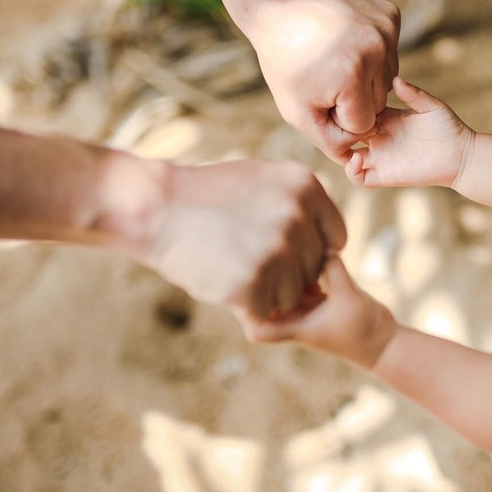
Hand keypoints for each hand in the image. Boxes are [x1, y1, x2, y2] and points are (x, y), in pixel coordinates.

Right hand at [134, 159, 344, 319]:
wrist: (156, 206)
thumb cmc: (210, 196)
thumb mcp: (265, 181)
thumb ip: (303, 207)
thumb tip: (334, 246)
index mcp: (307, 187)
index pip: (336, 239)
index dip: (311, 253)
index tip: (284, 253)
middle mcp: (297, 215)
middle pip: (314, 270)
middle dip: (287, 274)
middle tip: (247, 259)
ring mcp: (276, 249)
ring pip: (293, 294)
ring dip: (267, 292)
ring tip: (234, 267)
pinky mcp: (251, 281)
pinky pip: (264, 311)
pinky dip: (245, 306)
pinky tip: (223, 280)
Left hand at [235, 257, 397, 369]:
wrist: (384, 344)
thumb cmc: (363, 329)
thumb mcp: (348, 296)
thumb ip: (333, 269)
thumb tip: (319, 244)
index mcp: (296, 328)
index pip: (257, 329)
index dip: (246, 311)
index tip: (250, 285)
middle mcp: (298, 321)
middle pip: (266, 304)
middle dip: (264, 284)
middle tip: (266, 259)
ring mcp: (310, 313)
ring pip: (286, 292)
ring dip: (288, 276)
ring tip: (295, 257)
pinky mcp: (324, 305)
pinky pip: (306, 287)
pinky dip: (308, 275)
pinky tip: (318, 263)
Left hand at [238, 0, 400, 163]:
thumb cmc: (285, 59)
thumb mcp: (296, 110)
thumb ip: (328, 141)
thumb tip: (353, 159)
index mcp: (352, 76)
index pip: (364, 124)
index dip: (338, 116)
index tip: (317, 96)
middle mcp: (377, 50)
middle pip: (379, 102)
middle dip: (353, 98)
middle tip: (325, 76)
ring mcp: (387, 29)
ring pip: (388, 78)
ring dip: (365, 77)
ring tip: (336, 59)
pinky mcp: (391, 14)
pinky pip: (391, 51)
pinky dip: (373, 53)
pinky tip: (347, 41)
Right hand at [345, 77, 473, 187]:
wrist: (461, 155)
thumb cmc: (448, 128)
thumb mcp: (430, 105)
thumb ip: (413, 93)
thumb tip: (394, 78)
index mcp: (386, 118)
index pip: (356, 112)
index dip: (348, 108)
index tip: (346, 104)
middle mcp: (379, 138)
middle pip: (346, 133)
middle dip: (338, 129)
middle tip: (339, 124)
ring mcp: (381, 157)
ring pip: (347, 156)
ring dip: (339, 151)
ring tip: (345, 141)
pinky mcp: (386, 176)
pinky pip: (360, 178)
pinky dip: (351, 171)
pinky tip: (356, 158)